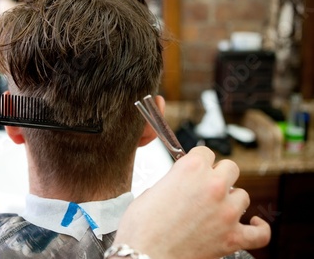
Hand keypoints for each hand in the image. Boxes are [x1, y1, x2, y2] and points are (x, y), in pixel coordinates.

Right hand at [114, 146, 270, 258]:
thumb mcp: (152, 190)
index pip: (206, 152)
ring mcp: (226, 212)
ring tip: (218, 208)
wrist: (144, 255)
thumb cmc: (142, 227)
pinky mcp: (232, 237)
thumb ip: (173, 182)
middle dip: (218, 175)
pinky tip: (252, 223)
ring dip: (231, 200)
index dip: (199, 161)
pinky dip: (259, 228)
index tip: (196, 168)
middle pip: (230, 168)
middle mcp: (212, 185)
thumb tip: (181, 186)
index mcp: (190, 168)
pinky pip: (260, 233)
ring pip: (243, 196)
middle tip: (206, 186)